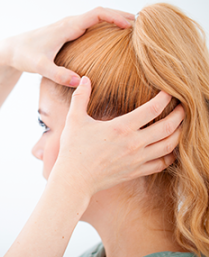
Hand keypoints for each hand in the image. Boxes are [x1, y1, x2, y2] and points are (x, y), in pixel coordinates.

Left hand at [1, 7, 134, 86]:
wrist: (11, 50)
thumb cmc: (24, 55)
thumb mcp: (40, 66)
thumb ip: (58, 74)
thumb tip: (79, 81)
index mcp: (67, 27)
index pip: (97, 14)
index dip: (116, 17)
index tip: (131, 25)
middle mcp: (69, 23)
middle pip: (100, 14)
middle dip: (120, 17)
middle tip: (141, 27)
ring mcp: (68, 27)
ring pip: (95, 20)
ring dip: (112, 21)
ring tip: (132, 31)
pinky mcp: (66, 34)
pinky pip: (89, 27)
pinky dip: (103, 29)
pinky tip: (110, 40)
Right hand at [51, 76, 183, 195]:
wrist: (74, 179)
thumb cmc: (73, 149)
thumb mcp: (74, 120)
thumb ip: (81, 97)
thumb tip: (83, 79)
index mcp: (121, 128)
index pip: (152, 109)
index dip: (164, 98)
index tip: (169, 91)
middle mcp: (134, 143)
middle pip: (168, 127)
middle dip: (180, 115)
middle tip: (185, 106)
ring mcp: (137, 159)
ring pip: (169, 146)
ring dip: (179, 134)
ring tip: (183, 125)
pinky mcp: (136, 172)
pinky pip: (162, 164)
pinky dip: (171, 156)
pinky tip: (171, 149)